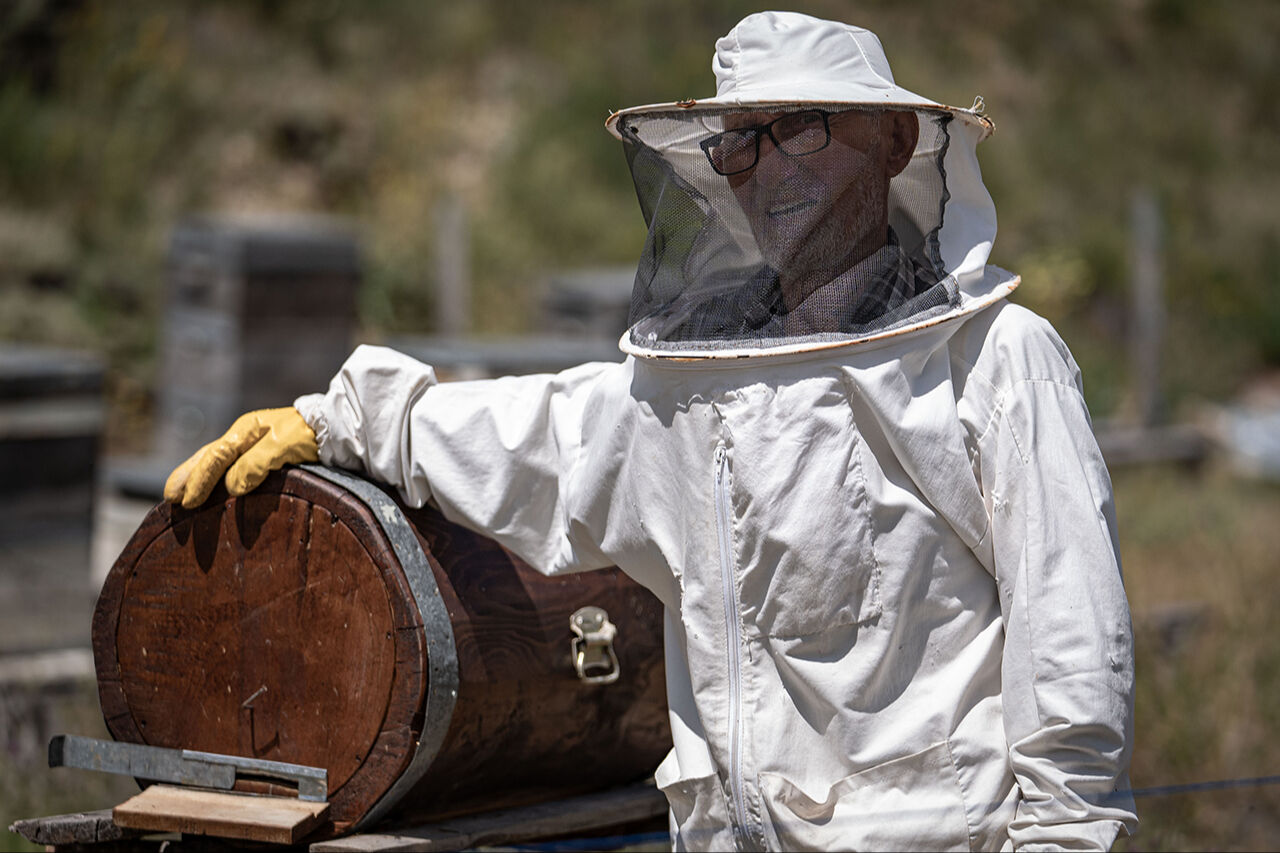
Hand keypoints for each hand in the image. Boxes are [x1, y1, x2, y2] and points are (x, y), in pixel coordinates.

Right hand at [164, 407, 318, 508]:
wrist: (336, 428)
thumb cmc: (310, 435)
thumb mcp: (285, 446)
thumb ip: (258, 463)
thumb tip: (232, 488)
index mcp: (245, 431)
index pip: (215, 457)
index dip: (199, 481)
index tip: (187, 503)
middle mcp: (243, 437)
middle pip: (206, 458)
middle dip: (186, 478)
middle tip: (169, 499)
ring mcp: (251, 446)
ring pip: (214, 462)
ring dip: (195, 479)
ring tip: (178, 497)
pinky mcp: (262, 458)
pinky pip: (229, 469)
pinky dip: (214, 480)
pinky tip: (210, 492)